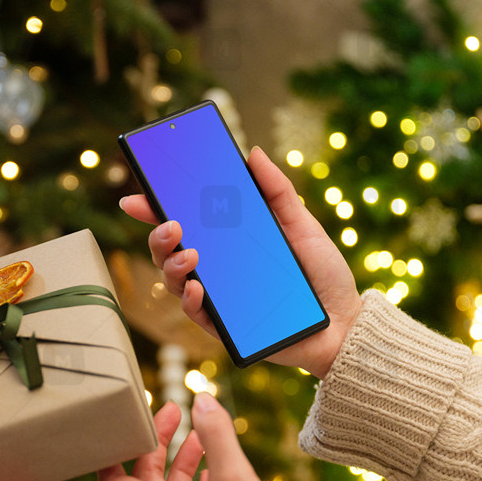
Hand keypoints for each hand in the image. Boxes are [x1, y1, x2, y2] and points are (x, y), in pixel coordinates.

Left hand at [98, 393, 279, 480]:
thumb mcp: (234, 477)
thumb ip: (217, 435)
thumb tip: (202, 400)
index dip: (114, 454)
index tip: (126, 427)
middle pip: (147, 478)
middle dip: (160, 443)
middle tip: (178, 411)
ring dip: (184, 458)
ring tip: (204, 434)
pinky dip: (200, 479)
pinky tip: (220, 465)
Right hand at [120, 146, 361, 377]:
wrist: (343, 321)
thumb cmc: (322, 274)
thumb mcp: (302, 225)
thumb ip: (277, 191)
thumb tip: (252, 153)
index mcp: (229, 241)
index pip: (186, 223)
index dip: (156, 209)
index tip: (138, 196)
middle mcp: (217, 269)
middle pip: (170, 252)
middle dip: (159, 237)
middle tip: (171, 225)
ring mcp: (218, 298)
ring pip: (175, 282)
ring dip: (171, 266)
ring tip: (189, 255)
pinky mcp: (225, 327)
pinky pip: (196, 315)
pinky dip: (190, 300)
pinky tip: (196, 287)